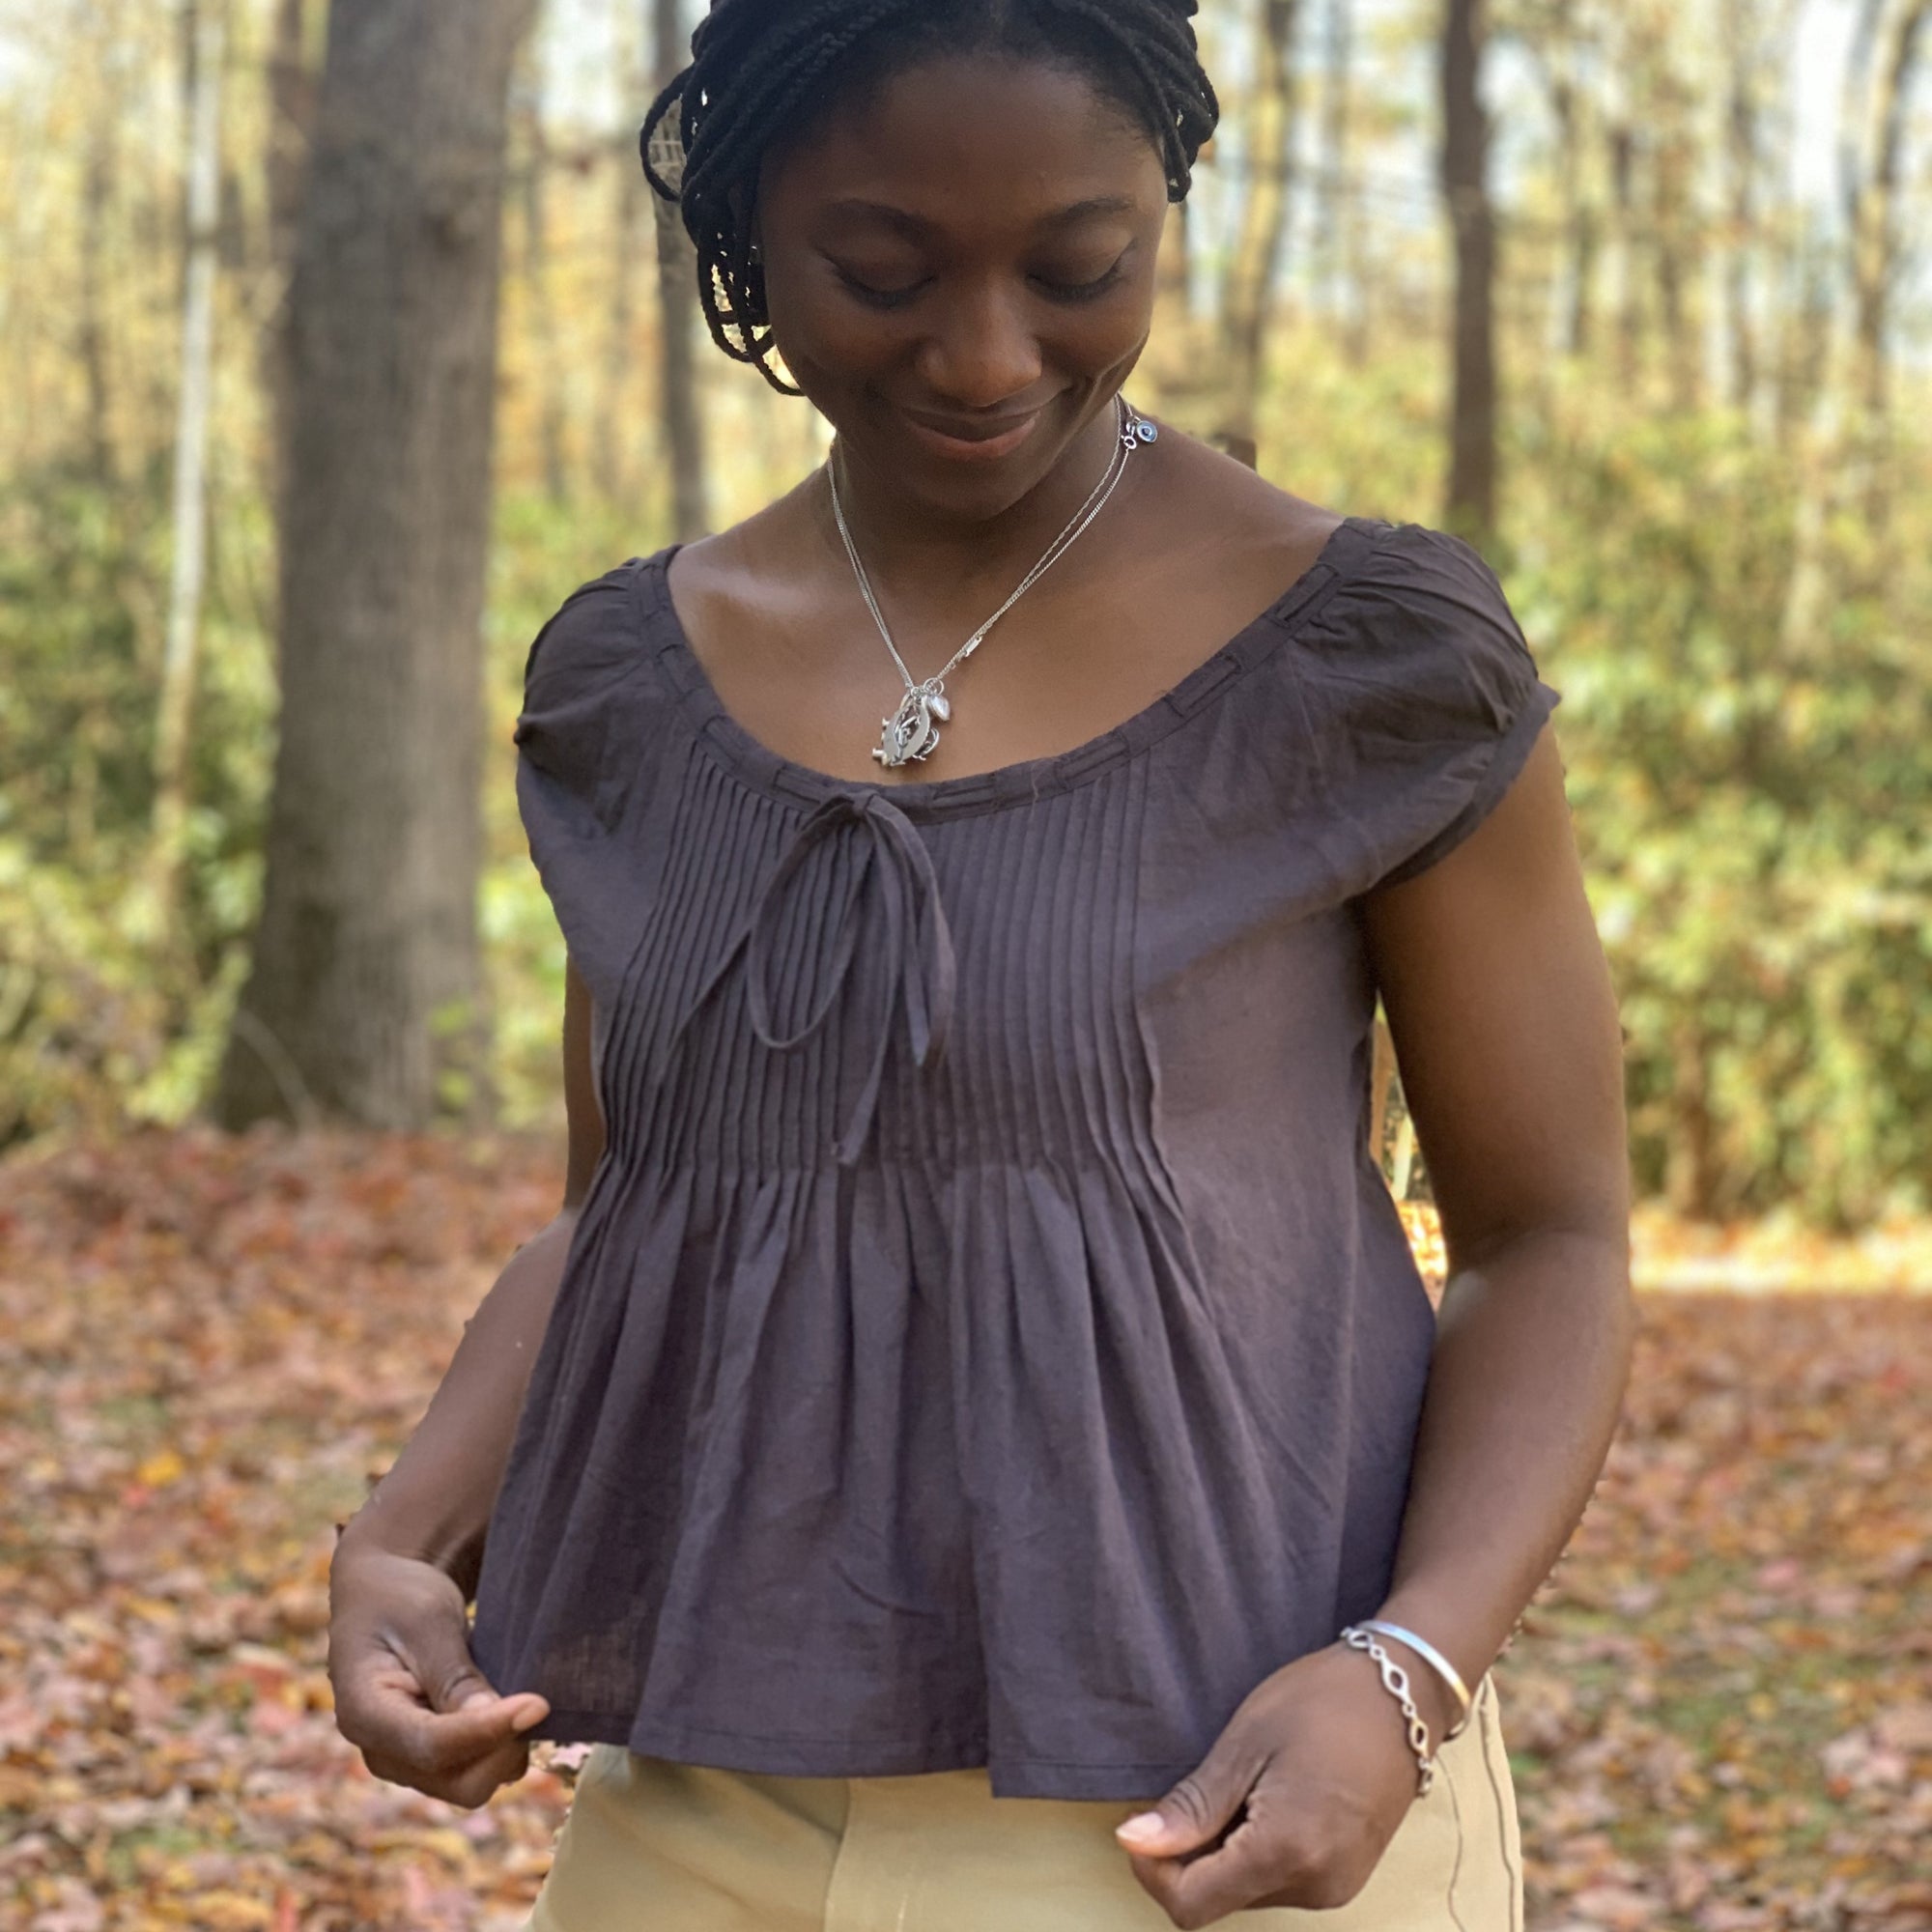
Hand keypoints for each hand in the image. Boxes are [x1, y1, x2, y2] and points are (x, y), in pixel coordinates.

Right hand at [327, 1536, 549, 1808]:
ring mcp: (405, 1762)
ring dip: (504, 1748)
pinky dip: (500, 1746)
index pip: (433, 1746)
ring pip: (470, 1784)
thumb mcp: (429, 1622)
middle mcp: (381, 1752)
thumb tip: (495, 1721)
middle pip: (456, 1783)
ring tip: (517, 1695)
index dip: (490, 1730)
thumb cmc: (401, 1599)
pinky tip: (507, 1705)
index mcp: (363, 1714)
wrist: (384, 1597)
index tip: (538, 1705)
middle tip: (534, 1699)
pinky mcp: (429, 1760)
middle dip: (501, 1749)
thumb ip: (455, 1675)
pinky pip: (475, 1770)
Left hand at [1114, 1643, 1426, 1929]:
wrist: (1404, 1693)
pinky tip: (1267, 1798)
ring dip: (1225, 1854)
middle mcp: (1315, 1887)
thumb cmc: (1321, 1702)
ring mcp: (1336, 1887)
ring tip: (1244, 1785)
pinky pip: (1280, 1883)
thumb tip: (1132, 1844)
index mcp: (1286, 1853)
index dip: (1154, 1872)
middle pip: (1219, 1901)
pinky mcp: (1346, 1878)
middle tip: (1201, 1788)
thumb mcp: (1245, 1744)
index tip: (1143, 1825)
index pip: (1192, 1906)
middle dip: (1191, 1857)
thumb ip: (1192, 1808)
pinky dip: (1256, 1853)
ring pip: (1248, 1893)